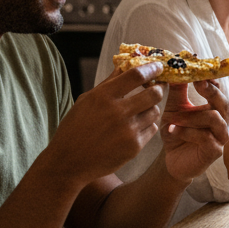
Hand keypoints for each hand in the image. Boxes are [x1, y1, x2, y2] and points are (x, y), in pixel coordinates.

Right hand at [45, 63, 168, 185]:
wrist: (69, 162)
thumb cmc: (75, 128)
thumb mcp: (86, 101)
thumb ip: (108, 83)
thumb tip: (125, 65)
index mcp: (103, 97)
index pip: (135, 75)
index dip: (151, 68)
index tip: (159, 66)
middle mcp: (117, 112)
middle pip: (154, 93)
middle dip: (158, 89)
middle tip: (156, 88)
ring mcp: (128, 130)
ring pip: (155, 112)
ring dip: (150, 109)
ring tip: (138, 111)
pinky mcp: (134, 146)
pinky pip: (152, 129)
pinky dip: (146, 126)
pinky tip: (134, 128)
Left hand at [159, 80, 228, 182]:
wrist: (173, 160)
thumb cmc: (177, 132)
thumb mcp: (173, 109)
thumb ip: (177, 92)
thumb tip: (175, 70)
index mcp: (214, 108)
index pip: (219, 90)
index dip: (212, 79)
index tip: (199, 70)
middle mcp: (221, 121)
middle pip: (224, 102)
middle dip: (211, 91)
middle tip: (198, 83)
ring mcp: (220, 136)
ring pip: (214, 119)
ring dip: (192, 116)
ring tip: (173, 118)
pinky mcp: (215, 151)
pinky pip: (205, 137)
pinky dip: (187, 132)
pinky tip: (172, 131)